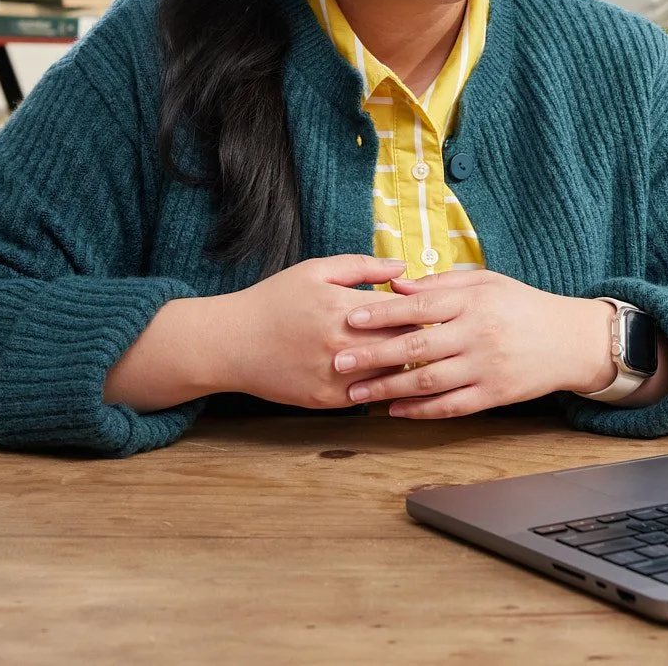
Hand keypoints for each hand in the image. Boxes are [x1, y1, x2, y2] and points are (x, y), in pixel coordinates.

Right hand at [103, 255, 414, 411]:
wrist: (232, 343)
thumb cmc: (274, 300)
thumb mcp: (315, 271)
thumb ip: (361, 267)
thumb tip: (403, 266)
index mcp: (343, 307)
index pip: (404, 311)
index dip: (422, 309)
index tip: (434, 307)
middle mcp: (342, 344)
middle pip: (404, 344)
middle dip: (420, 338)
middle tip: (436, 334)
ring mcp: (335, 376)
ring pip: (391, 374)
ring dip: (403, 364)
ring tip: (415, 354)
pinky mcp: (327, 400)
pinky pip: (369, 396)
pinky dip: (380, 386)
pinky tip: (386, 376)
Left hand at [332, 270, 615, 418]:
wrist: (570, 340)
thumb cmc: (523, 306)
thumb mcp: (487, 282)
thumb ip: (442, 284)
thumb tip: (397, 285)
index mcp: (473, 302)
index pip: (418, 307)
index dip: (381, 313)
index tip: (349, 317)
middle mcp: (477, 334)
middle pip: (415, 346)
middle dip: (372, 354)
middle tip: (338, 360)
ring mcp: (485, 367)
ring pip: (427, 381)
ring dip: (387, 387)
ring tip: (355, 392)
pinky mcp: (494, 395)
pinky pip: (450, 406)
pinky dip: (419, 410)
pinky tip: (393, 410)